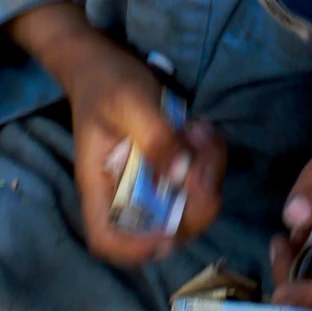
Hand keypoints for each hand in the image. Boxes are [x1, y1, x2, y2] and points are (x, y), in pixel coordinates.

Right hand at [10, 1, 225, 266]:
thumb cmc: (106, 82)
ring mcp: (152, 182)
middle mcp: (126, 193)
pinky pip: (201, 178)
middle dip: (195, 203)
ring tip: (197, 129)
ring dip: (208, 172)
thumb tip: (182, 176)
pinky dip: (211, 158)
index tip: (168, 234)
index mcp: (100, 185)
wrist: (107, 61)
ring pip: (191, 204)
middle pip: (163, 230)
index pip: (107, 240)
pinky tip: (201, 128)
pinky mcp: (172, 167)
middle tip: (201, 158)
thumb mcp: (128, 102)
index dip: (136, 250)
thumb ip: (155, 137)